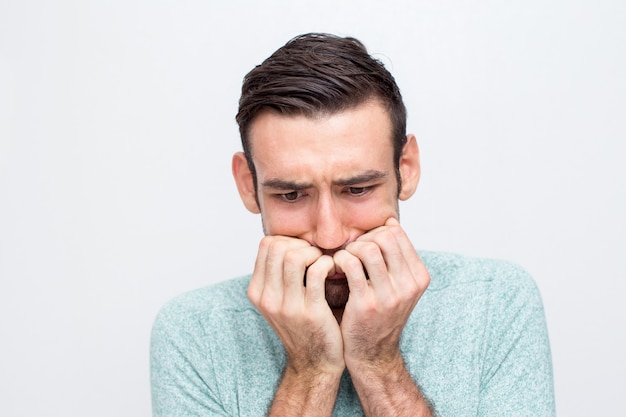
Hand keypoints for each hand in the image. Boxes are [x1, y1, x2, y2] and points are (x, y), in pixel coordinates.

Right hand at [248, 235, 344, 375]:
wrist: (315, 363)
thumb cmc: (303, 326)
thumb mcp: (280, 300)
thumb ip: (279, 274)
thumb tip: (289, 240)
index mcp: (257, 291)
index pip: (266, 244)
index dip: (288, 240)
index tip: (303, 252)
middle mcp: (267, 298)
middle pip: (278, 247)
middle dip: (301, 244)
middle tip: (315, 257)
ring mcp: (286, 306)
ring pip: (294, 256)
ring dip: (314, 253)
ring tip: (322, 263)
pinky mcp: (310, 312)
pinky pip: (316, 271)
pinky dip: (327, 264)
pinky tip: (332, 271)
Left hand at [333, 218, 429, 372]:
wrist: (372, 353)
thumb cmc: (381, 314)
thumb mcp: (399, 286)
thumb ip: (396, 258)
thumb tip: (389, 222)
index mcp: (419, 276)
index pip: (397, 233)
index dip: (375, 232)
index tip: (363, 245)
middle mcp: (409, 284)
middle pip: (384, 236)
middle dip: (363, 238)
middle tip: (351, 252)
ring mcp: (390, 295)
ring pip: (368, 247)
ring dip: (350, 249)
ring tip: (344, 260)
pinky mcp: (367, 303)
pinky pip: (350, 264)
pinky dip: (339, 260)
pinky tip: (336, 269)